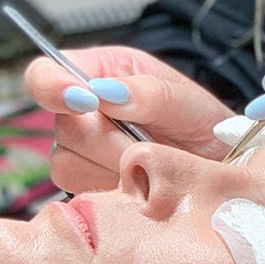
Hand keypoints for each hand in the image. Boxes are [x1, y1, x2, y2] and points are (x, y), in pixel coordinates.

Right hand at [25, 47, 233, 192]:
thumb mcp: (185, 100)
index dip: (53, 86)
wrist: (219, 167)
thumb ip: (147, 92)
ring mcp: (83, 151)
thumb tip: (105, 93)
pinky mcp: (89, 185)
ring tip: (152, 161)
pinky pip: (82, 190)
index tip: (82, 100)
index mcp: (99, 72)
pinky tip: (142, 181)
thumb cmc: (202, 126)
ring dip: (116, 165)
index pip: (45, 74)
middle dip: (110, 138)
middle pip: (63, 126)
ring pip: (69, 163)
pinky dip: (114, 188)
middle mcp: (83, 111)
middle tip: (149, 142)